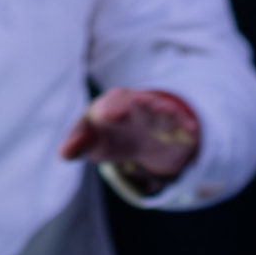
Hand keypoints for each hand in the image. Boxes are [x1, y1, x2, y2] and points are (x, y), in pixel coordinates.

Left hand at [58, 87, 199, 190]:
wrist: (139, 139)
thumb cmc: (108, 136)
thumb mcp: (92, 143)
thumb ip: (77, 145)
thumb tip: (64, 153)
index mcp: (111, 104)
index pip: (109, 103)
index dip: (108, 108)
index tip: (106, 116)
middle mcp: (135, 104)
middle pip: (136, 100)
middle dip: (137, 102)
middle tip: (141, 104)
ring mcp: (156, 115)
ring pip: (160, 109)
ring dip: (164, 110)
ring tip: (167, 112)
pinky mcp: (174, 127)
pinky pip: (181, 123)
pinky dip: (185, 125)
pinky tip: (191, 130)